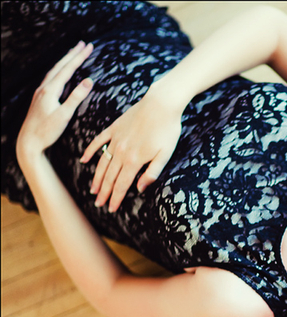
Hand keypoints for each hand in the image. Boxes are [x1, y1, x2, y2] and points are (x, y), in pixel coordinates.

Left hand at [17, 42, 93, 158]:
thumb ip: (76, 97)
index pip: (68, 69)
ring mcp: (40, 92)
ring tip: (74, 53)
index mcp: (50, 90)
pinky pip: (51, 78)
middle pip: (60, 66)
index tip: (89, 47)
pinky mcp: (40, 98)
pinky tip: (61, 72)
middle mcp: (44, 88)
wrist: (28, 142)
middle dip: (72, 54)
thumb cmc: (47, 131)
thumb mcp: (64, 115)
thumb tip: (89, 81)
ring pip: (54, 71)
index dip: (79, 57)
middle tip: (84, 44)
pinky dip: (59, 70)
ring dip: (65, 61)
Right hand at [80, 79, 182, 211]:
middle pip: (110, 177)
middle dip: (104, 192)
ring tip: (93, 189)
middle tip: (98, 204)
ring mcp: (116, 139)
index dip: (116, 198)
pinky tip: (84, 160)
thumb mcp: (165, 155)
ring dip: (97, 178)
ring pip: (102, 162)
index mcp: (134, 160)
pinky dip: (90, 151)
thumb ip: (152, 172)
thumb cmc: (167, 130)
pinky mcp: (114, 128)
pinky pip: (98, 142)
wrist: (161, 104)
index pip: (122, 185)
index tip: (111, 209)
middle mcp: (121, 152)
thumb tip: (140, 188)